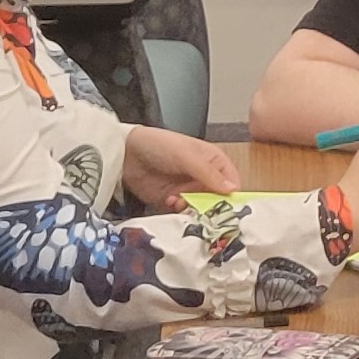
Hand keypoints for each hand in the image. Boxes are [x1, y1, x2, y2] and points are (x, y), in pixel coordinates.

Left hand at [122, 127, 240, 211]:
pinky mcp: (174, 202)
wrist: (126, 153)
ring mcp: (189, 191)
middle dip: (209, 206)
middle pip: (218, 201)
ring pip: (201, 210)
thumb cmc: (159, 145)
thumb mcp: (187, 156)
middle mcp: (205, 179)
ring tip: (178, 200)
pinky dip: (179, 212)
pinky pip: (184, 214)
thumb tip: (231, 190)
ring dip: (192, 209)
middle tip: (197, 205)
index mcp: (215, 163)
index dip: (230, 197)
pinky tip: (169, 201)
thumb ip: (209, 174)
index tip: (224, 207)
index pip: (232, 184)